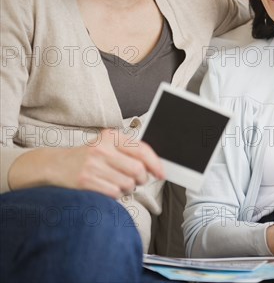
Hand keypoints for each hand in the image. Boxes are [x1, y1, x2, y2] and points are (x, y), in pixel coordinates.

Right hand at [9, 128, 164, 197]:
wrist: (54, 165)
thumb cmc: (87, 157)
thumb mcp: (107, 146)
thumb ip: (130, 152)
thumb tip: (155, 167)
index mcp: (110, 137)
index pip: (142, 150)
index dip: (156, 164)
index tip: (161, 173)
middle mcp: (102, 149)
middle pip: (138, 170)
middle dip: (142, 179)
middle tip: (136, 180)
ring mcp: (93, 165)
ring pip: (128, 184)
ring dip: (128, 188)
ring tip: (116, 183)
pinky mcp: (86, 181)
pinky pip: (114, 194)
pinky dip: (116, 195)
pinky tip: (107, 188)